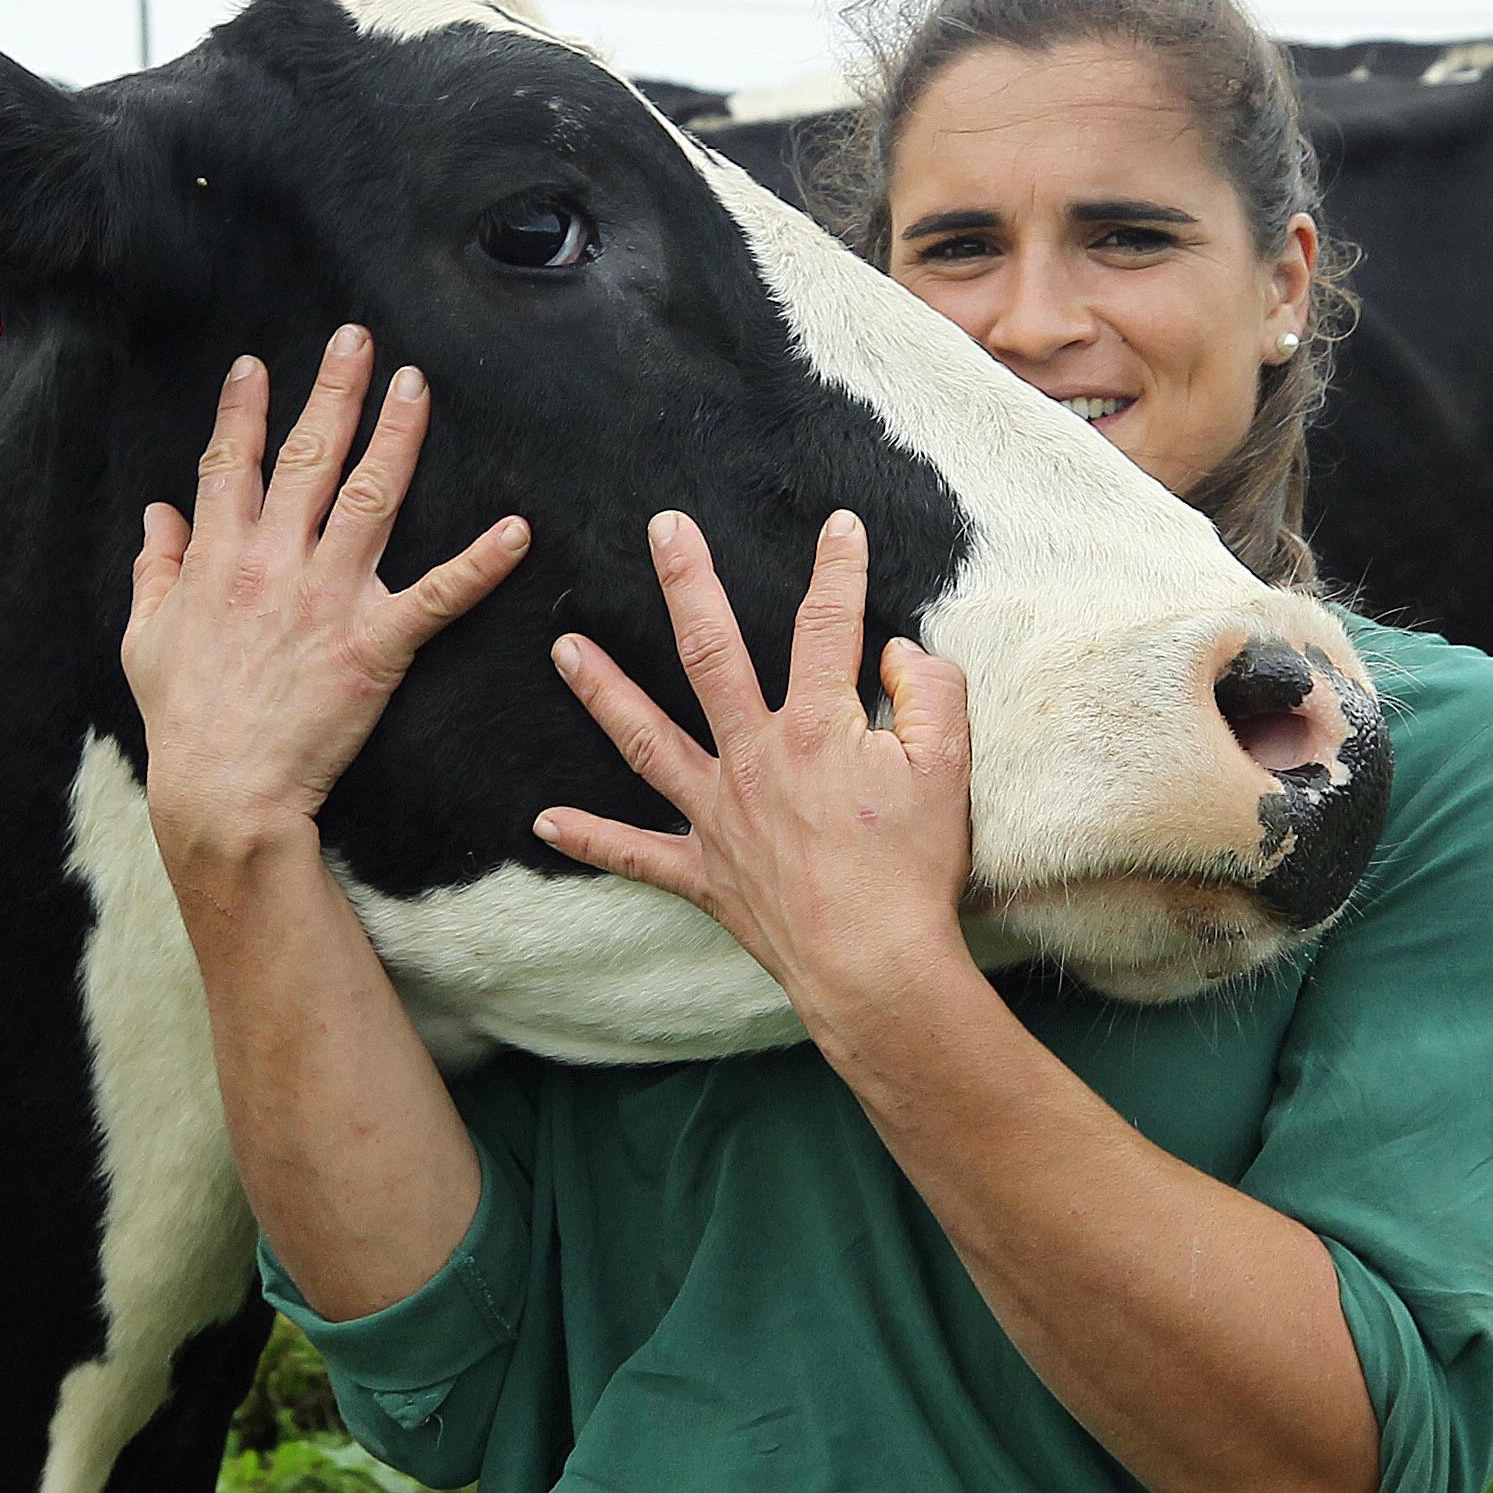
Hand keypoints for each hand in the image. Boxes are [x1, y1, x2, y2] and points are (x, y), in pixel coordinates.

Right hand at [123, 326, 530, 884]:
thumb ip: (154, 570)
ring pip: (369, 497)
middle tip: (357, 339)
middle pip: (308, 457)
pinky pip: (437, 596)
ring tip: (416, 386)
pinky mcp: (374, 645)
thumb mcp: (144, 639)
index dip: (244, 410)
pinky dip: (481, 565)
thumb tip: (157, 515)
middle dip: (333, 391)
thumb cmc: (183, 721)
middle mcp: (274, 562)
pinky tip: (517, 531)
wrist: (224, 793)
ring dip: (397, 436)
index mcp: (217, 558)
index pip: (230, 463)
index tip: (255, 367)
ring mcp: (327, 599)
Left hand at [536, 508, 976, 1031]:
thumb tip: (901, 652)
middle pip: (709, 654)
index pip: (826, 628)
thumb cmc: (913, 870)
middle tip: (662, 529)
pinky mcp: (703, 872)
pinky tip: (545, 821)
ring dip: (602, 692)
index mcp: (816, 728)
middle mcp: (754, 759)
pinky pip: (635, 855)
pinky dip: (589, 839)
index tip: (838, 525)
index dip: (838, 571)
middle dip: (687, 584)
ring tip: (563, 649)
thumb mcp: (948, 770)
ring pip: (646, 739)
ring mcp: (719, 815)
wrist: (875, 967)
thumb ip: (932, 695)